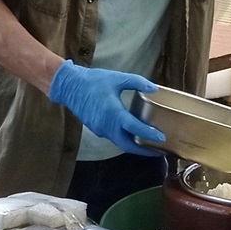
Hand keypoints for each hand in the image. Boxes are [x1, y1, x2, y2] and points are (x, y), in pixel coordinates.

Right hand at [47, 61, 164, 156]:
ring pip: (120, 143)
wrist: (69, 86)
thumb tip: (154, 88)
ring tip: (149, 144)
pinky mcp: (96, 129)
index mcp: (113, 112)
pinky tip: (133, 135)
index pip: (134, 128)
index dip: (149, 134)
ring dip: (134, 146)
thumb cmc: (93, 81)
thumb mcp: (118, 78)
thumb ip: (137, 82)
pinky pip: (113, 137)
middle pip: (128, 145)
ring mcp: (100, 129)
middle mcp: (106, 125)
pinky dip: (124, 139)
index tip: (161, 138)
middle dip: (144, 151)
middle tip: (159, 150)